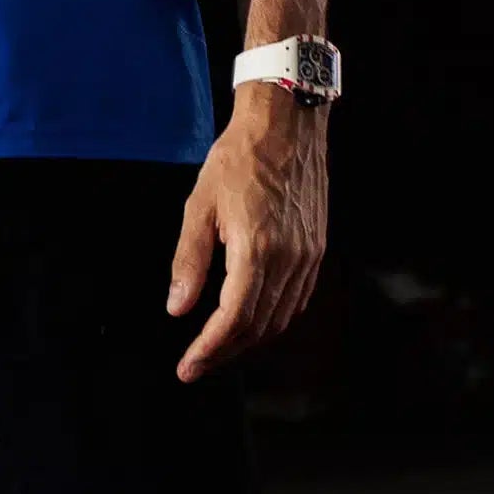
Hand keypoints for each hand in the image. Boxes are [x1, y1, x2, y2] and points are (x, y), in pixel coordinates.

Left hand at [167, 84, 327, 381]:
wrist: (286, 125)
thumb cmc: (238, 158)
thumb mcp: (200, 203)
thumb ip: (189, 259)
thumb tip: (177, 309)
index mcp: (256, 250)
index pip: (233, 320)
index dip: (208, 350)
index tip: (186, 368)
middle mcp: (289, 261)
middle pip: (257, 328)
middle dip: (224, 351)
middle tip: (196, 362)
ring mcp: (308, 257)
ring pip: (279, 320)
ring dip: (248, 340)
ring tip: (217, 346)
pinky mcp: (316, 250)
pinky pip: (296, 301)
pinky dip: (273, 320)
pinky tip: (252, 320)